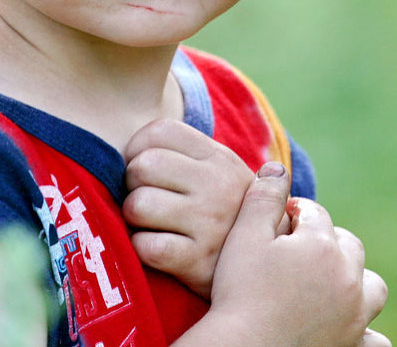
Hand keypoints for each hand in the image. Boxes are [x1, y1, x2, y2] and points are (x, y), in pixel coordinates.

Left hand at [123, 119, 254, 297]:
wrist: (269, 266)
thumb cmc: (228, 213)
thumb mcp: (222, 173)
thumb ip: (185, 155)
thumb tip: (127, 151)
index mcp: (219, 157)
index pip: (161, 130)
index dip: (138, 148)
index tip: (145, 170)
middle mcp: (217, 184)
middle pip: (142, 166)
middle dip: (133, 185)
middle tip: (149, 199)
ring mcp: (208, 222)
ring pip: (137, 205)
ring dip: (135, 219)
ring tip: (152, 224)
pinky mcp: (197, 260)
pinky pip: (146, 246)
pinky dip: (142, 248)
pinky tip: (158, 248)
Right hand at [206, 164, 389, 346]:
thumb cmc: (239, 292)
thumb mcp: (244, 235)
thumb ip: (264, 196)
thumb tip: (277, 166)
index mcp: (322, 245)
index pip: (315, 214)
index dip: (294, 214)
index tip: (276, 225)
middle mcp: (348, 278)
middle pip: (348, 245)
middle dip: (326, 241)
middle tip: (295, 252)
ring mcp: (355, 316)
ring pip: (371, 287)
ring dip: (355, 280)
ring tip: (329, 283)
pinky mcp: (352, 346)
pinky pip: (376, 340)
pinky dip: (367, 331)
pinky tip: (347, 325)